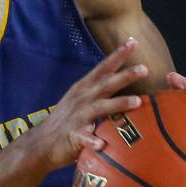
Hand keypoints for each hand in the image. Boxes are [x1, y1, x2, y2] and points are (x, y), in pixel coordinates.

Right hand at [36, 39, 147, 168]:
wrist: (42, 143)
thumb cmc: (68, 121)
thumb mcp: (81, 100)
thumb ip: (99, 92)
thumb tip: (122, 83)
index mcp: (84, 89)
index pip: (103, 68)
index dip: (117, 55)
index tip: (133, 42)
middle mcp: (82, 99)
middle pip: (106, 84)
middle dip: (125, 75)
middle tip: (144, 68)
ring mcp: (77, 117)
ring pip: (100, 107)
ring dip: (118, 103)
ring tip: (137, 101)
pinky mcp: (73, 136)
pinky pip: (84, 138)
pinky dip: (92, 141)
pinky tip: (102, 145)